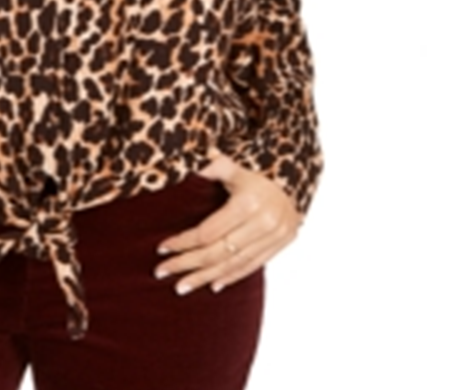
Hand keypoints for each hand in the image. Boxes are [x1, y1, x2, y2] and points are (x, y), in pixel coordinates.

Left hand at [154, 146, 302, 294]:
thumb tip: (187, 168)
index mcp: (248, 204)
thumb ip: (213, 167)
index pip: (208, 232)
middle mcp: (262, 223)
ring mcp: (273, 237)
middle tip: (162, 272)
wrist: (293, 184)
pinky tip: (213, 285)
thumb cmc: (257, 177)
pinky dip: (231, 277)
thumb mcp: (234, 168)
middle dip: (186, 264)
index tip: (162, 249)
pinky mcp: (279, 246)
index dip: (182, 242)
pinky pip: (251, 267)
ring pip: (232, 264)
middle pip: (217, 252)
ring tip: (181, 287)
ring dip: (204, 278)